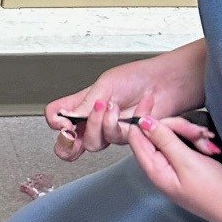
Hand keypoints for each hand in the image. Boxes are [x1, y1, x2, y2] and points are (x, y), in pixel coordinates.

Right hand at [44, 42, 205, 161]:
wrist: (166, 83)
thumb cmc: (138, 77)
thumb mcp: (106, 84)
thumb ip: (86, 103)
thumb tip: (67, 117)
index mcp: (83, 103)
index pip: (57, 116)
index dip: (55, 122)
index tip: (63, 121)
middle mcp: (94, 120)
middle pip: (68, 144)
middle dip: (67, 144)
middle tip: (72, 134)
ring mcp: (110, 130)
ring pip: (93, 142)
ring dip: (100, 124)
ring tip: (112, 107)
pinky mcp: (127, 138)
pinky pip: (117, 138)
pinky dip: (124, 122)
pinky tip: (132, 110)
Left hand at [126, 116, 221, 221]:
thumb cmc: (216, 193)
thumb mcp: (187, 162)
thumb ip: (164, 140)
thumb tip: (143, 123)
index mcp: (155, 171)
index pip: (136, 137)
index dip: (141, 116)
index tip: (149, 98)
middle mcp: (160, 170)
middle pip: (157, 134)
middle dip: (178, 128)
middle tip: (198, 133)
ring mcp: (174, 169)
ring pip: (173, 138)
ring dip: (191, 135)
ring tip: (208, 144)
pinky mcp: (187, 167)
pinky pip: (185, 146)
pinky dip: (196, 142)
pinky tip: (209, 146)